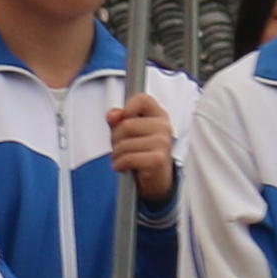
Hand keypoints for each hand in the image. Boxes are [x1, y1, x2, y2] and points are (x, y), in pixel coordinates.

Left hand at [108, 85, 174, 205]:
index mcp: (158, 114)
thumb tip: (113, 115)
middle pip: (126, 124)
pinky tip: (122, 166)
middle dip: (115, 139)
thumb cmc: (142, 152)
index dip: (127, 108)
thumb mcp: (129, 132)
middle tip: (120, 147)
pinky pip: (128, 158)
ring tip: (122, 159)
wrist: (156, 178)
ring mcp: (163, 142)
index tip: (121, 119)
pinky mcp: (158, 159)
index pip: (142, 99)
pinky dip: (120, 164)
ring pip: (124, 144)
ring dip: (116, 155)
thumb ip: (118, 120)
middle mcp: (164, 126)